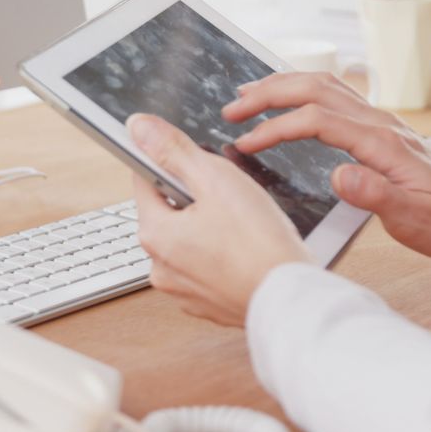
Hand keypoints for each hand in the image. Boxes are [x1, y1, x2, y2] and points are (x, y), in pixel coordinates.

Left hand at [128, 113, 310, 326]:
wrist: (292, 297)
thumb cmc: (259, 242)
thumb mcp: (215, 179)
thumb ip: (173, 150)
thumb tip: (138, 127)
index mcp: (154, 234)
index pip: (144, 180)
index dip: (171, 163)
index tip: (195, 162)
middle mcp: (160, 267)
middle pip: (168, 212)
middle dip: (195, 198)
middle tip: (230, 197)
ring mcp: (183, 289)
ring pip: (189, 241)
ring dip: (209, 228)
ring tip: (243, 226)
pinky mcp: (207, 304)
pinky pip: (207, 268)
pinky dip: (222, 257)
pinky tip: (246, 250)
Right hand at [223, 72, 430, 260]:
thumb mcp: (415, 219)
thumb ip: (376, 195)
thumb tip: (338, 175)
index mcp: (383, 144)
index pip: (317, 121)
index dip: (276, 128)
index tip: (245, 143)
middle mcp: (380, 124)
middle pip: (316, 87)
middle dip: (270, 92)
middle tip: (232, 107)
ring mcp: (380, 122)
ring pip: (325, 85)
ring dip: (283, 85)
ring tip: (248, 96)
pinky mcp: (380, 129)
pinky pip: (335, 96)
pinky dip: (303, 92)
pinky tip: (288, 104)